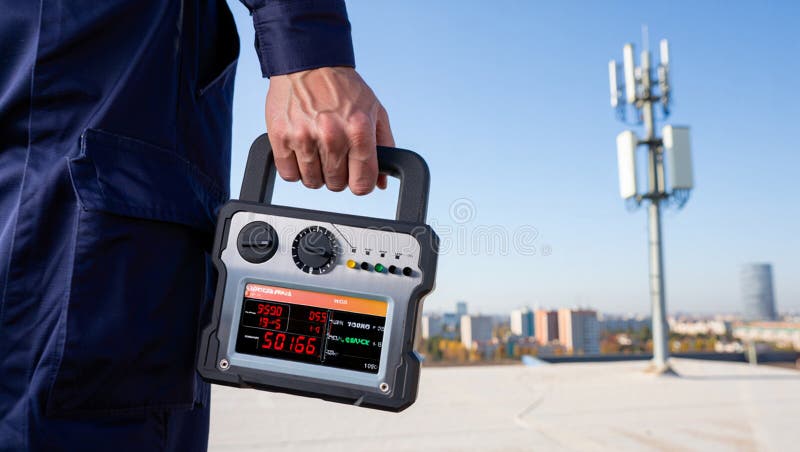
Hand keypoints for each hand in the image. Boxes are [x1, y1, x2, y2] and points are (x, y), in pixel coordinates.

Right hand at [265, 67, 393, 194]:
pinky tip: (301, 151)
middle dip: (337, 175)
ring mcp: (304, 137)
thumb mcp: (375, 111)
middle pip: (336, 185)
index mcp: (359, 131)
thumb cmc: (343, 87)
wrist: (309, 60)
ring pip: (312, 182)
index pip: (362, 184)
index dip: (360, 183)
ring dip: (316, 173)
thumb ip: (384, 147)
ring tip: (317, 151)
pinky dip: (295, 169)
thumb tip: (381, 182)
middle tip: (334, 155)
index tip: (355, 175)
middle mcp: (332, 136)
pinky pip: (289, 174)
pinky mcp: (281, 136)